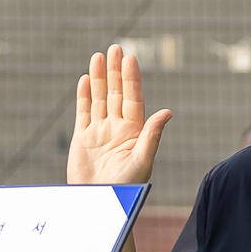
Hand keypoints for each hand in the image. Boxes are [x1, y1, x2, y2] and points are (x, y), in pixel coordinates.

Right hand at [68, 45, 170, 186]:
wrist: (99, 204)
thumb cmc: (126, 187)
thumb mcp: (142, 161)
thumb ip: (152, 135)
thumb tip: (167, 112)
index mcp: (135, 131)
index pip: (133, 98)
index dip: (132, 78)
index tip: (130, 58)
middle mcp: (118, 127)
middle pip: (116, 93)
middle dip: (116, 71)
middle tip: (115, 47)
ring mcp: (99, 131)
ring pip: (100, 98)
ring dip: (100, 77)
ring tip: (99, 56)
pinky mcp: (82, 138)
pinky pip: (83, 112)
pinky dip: (84, 96)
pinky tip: (86, 79)